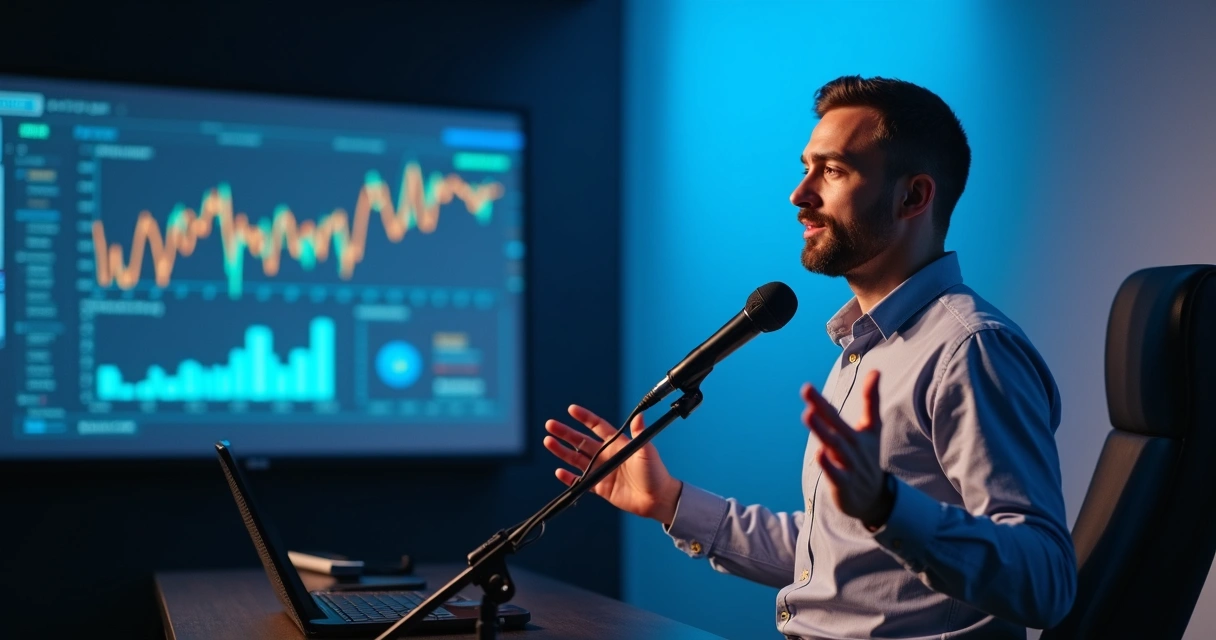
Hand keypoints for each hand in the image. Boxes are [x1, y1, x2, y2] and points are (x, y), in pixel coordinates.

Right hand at [544, 405, 682, 524]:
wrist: (658, 499)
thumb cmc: (656, 472)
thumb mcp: (648, 450)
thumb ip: (639, 433)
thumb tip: (640, 415)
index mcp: (617, 444)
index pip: (597, 426)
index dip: (584, 418)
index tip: (571, 409)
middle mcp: (607, 455)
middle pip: (581, 441)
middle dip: (565, 433)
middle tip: (550, 425)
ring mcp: (602, 471)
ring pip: (577, 459)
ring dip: (562, 451)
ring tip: (548, 442)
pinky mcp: (601, 487)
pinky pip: (581, 481)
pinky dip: (569, 478)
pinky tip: (559, 471)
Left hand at [801, 370, 892, 528]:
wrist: (875, 496)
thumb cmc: (868, 456)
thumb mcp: (872, 429)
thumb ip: (871, 400)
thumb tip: (875, 371)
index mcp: (856, 432)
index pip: (836, 414)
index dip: (823, 400)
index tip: (807, 386)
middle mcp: (853, 446)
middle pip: (835, 424)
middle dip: (821, 408)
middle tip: (806, 391)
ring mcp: (850, 465)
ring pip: (835, 446)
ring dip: (822, 431)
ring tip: (809, 414)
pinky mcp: (845, 484)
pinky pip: (837, 474)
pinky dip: (829, 464)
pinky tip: (819, 453)